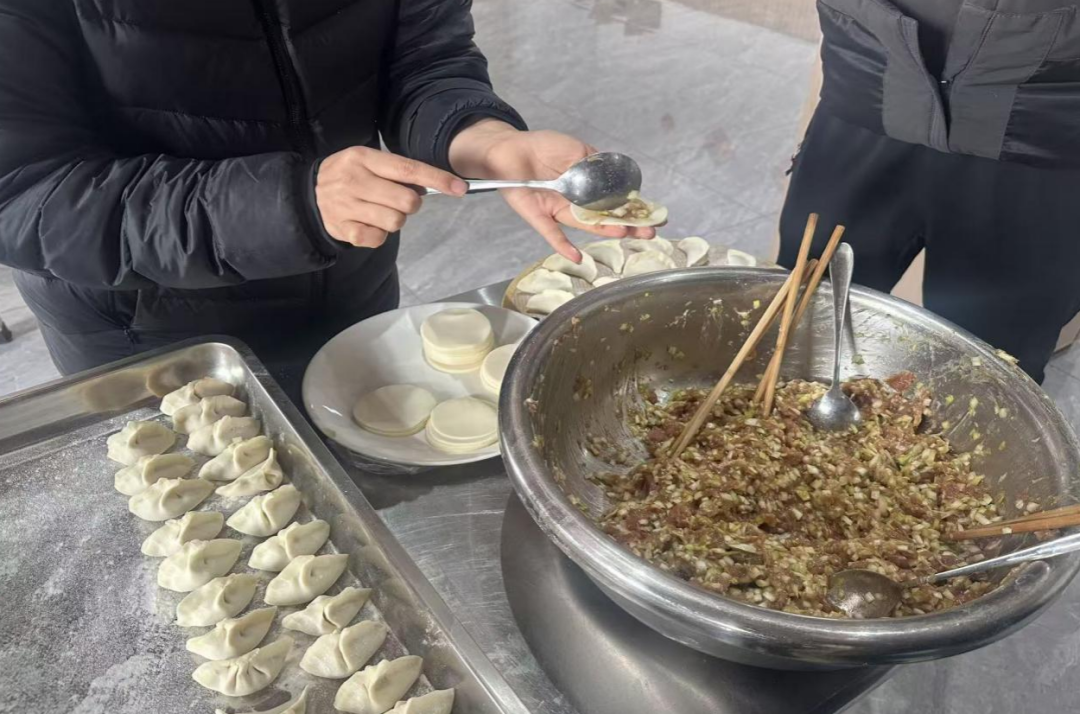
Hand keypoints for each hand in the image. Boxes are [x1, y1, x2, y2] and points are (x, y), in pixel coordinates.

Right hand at [316, 146, 466, 247]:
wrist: (305, 194)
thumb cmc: (346, 175)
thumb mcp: (366, 162)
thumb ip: (396, 171)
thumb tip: (431, 186)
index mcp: (363, 158)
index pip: (409, 169)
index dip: (438, 179)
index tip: (460, 187)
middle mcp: (354, 180)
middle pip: (407, 201)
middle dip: (411, 204)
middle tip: (397, 201)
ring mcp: (347, 206)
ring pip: (396, 222)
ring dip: (395, 220)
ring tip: (379, 211)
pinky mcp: (343, 230)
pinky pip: (379, 238)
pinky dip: (379, 234)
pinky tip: (367, 223)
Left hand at [448, 120, 655, 260]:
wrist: (509, 148)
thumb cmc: (542, 147)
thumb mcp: (575, 149)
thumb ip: (595, 162)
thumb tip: (617, 174)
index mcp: (587, 188)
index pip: (614, 201)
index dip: (633, 208)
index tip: (654, 215)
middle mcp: (576, 203)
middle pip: (605, 217)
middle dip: (628, 224)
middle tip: (649, 232)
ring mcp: (558, 211)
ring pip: (585, 224)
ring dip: (605, 230)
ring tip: (625, 234)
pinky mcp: (538, 216)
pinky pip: (551, 233)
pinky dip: (563, 245)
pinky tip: (576, 256)